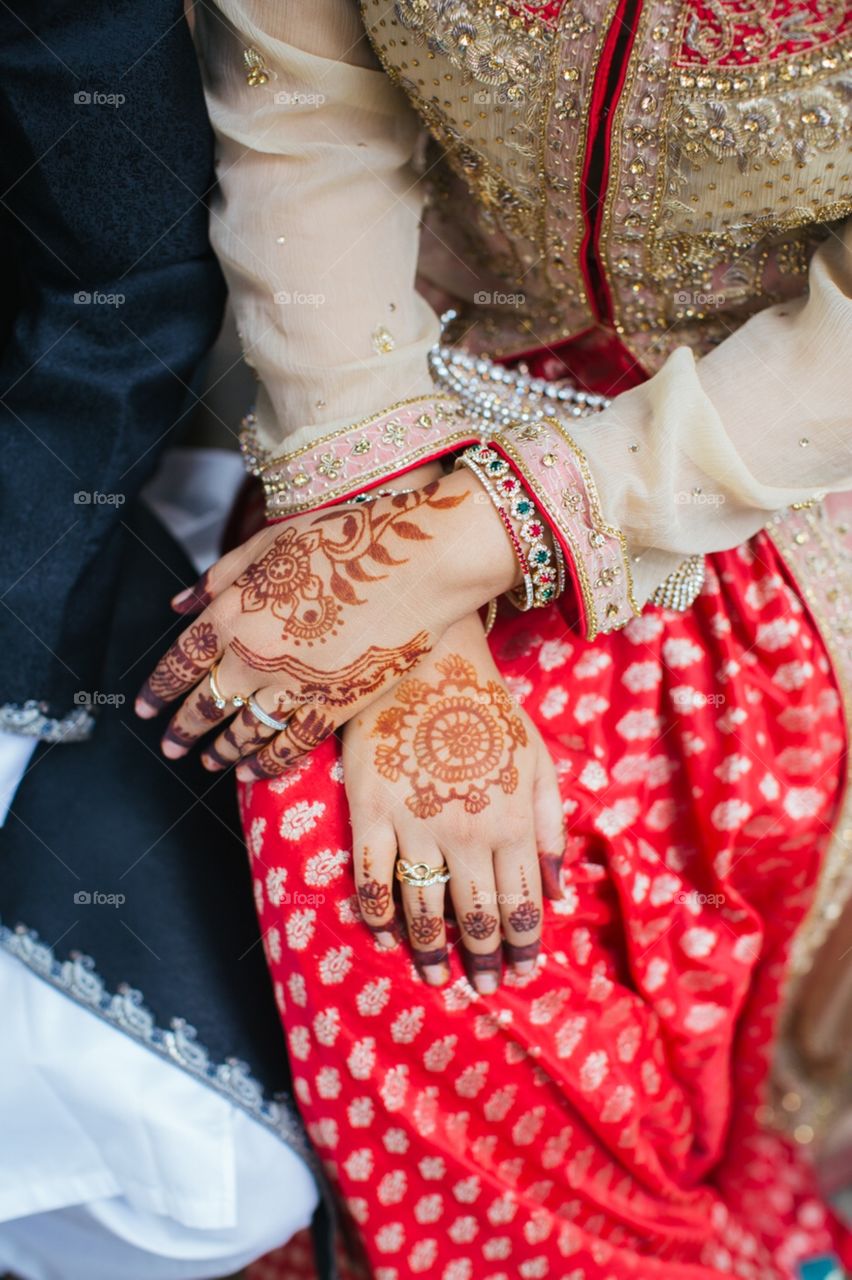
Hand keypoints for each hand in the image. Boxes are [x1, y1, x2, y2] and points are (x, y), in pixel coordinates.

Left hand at [134, 473, 518, 777]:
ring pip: (243, 732)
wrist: (416, 562)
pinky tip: (250, 772)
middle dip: (183, 729)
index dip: (158, 690)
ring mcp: (295, 685)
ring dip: (220, 751)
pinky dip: (266, 762)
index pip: (180, 662)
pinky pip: (291, 745)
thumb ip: (219, 577)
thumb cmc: (344, 538)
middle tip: (170, 748)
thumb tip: (178, 605)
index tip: (144, 709)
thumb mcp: (270, 542)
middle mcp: (254, 655)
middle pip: (205, 704)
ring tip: (207, 763)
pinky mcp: (335, 705)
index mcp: (233, 611)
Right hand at [342, 612, 566, 992]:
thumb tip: (559, 891)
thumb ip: (552, 825)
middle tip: (481, 986)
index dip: (523, 945)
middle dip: (484, 958)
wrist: (427, 662)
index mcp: (514, 821)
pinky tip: (386, 934)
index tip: (520, 972)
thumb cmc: (487, 709)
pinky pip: (373, 879)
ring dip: (432, 952)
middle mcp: (470, 833)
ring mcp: (418, 825)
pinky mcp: (372, 812)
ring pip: (426, 909)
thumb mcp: (539, 759)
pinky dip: (380, 914)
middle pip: (478, 915)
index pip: (523, 902)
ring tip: (436, 977)